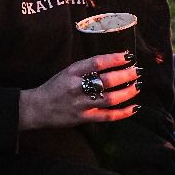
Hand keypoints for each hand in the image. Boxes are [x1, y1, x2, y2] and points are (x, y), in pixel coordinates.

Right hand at [19, 52, 140, 130]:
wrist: (37, 108)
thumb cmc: (55, 87)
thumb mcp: (68, 71)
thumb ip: (87, 68)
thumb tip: (114, 63)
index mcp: (72, 72)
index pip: (97, 62)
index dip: (115, 59)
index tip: (128, 56)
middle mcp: (77, 87)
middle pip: (106, 81)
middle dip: (125, 75)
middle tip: (137, 71)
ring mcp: (81, 104)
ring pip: (109, 99)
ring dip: (127, 92)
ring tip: (137, 86)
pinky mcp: (83, 118)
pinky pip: (107, 116)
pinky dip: (123, 113)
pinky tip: (134, 107)